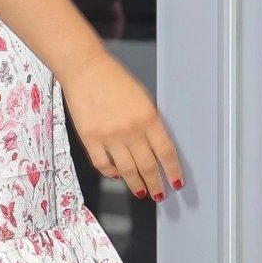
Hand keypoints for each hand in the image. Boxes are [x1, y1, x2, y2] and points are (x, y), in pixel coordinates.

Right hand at [64, 48, 182, 200]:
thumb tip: (154, 146)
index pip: (166, 152)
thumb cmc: (113, 78)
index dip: (173, 171)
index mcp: (148, 118)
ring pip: (127, 170)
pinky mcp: (90, 139)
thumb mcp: (142, 98)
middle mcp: (131, 130)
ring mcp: (109, 136)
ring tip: (141, 193)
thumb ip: (149, 122)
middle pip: (148, 166)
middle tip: (159, 193)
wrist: (85, 69)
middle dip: (156, 184)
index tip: (176, 182)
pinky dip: (111, 173)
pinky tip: (116, 175)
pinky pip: (103, 164)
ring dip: (136, 184)